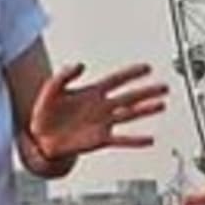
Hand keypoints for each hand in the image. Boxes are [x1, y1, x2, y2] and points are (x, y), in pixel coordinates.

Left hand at [25, 63, 171, 166]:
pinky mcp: (100, 140)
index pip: (116, 80)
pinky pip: (121, 140)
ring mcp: (102, 123)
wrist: (41, 138)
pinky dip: (135, 140)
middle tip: (164, 87)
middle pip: (129, 97)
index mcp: (91, 92)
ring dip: (145, 111)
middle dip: (147, 92)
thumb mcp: (51, 89)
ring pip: (129, 115)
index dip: (131, 73)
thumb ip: (63, 75)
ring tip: (162, 105)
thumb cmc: (45, 112)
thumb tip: (80, 64)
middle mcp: (101, 106)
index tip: (147, 68)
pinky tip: (149, 140)